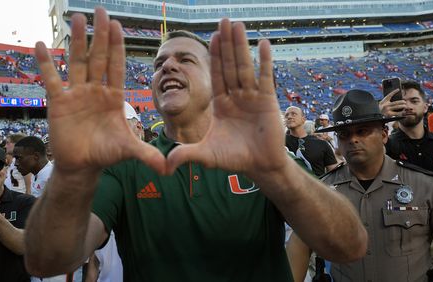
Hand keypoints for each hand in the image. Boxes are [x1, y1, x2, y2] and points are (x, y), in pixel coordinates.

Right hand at [35, 8, 165, 173]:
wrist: (83, 165)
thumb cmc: (106, 153)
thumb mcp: (128, 150)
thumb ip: (147, 155)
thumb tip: (169, 168)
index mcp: (113, 96)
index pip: (116, 66)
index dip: (117, 46)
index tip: (118, 25)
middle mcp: (95, 90)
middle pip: (98, 58)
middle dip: (100, 35)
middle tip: (101, 10)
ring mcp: (76, 94)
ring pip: (77, 62)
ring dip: (77, 40)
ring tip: (78, 17)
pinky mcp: (58, 102)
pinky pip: (52, 79)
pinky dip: (46, 63)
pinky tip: (41, 44)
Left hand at [166, 19, 287, 177]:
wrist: (260, 166)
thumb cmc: (234, 159)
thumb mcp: (206, 155)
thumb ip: (186, 155)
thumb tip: (164, 167)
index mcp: (221, 103)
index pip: (216, 75)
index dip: (214, 56)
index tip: (211, 36)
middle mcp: (236, 96)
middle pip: (229, 65)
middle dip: (226, 43)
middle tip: (224, 20)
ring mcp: (252, 97)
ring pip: (245, 67)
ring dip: (241, 46)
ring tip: (238, 24)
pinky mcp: (268, 100)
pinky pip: (265, 77)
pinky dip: (264, 61)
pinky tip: (263, 43)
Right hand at [379, 89, 405, 116]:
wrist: (378, 114)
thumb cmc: (382, 107)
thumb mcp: (383, 103)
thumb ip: (388, 101)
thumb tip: (397, 99)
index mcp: (384, 101)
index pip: (389, 95)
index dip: (394, 92)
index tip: (398, 89)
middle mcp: (385, 105)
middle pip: (395, 102)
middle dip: (401, 102)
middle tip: (405, 102)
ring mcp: (387, 109)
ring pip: (396, 107)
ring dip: (402, 106)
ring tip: (405, 106)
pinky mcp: (388, 114)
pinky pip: (396, 113)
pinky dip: (400, 112)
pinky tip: (403, 112)